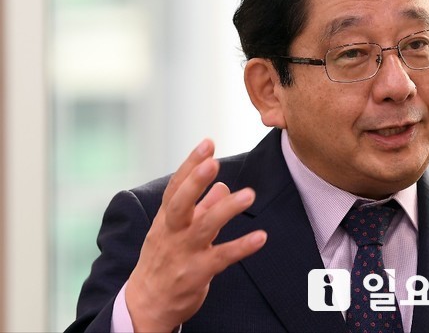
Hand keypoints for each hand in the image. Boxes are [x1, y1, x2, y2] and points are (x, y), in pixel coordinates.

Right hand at [125, 139, 267, 332]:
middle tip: (213, 162)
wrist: (147, 304)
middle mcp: (172, 232)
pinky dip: (242, 246)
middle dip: (195, 181)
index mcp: (166, 219)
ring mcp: (183, 252)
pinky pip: (222, 257)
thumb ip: (200, 207)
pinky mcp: (197, 273)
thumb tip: (221, 186)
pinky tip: (260, 237)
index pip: (176, 187)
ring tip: (249, 194)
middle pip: (180, 203)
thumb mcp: (176, 231)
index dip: (190, 165)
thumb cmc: (164, 260)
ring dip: (226, 209)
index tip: (207, 143)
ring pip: (203, 227)